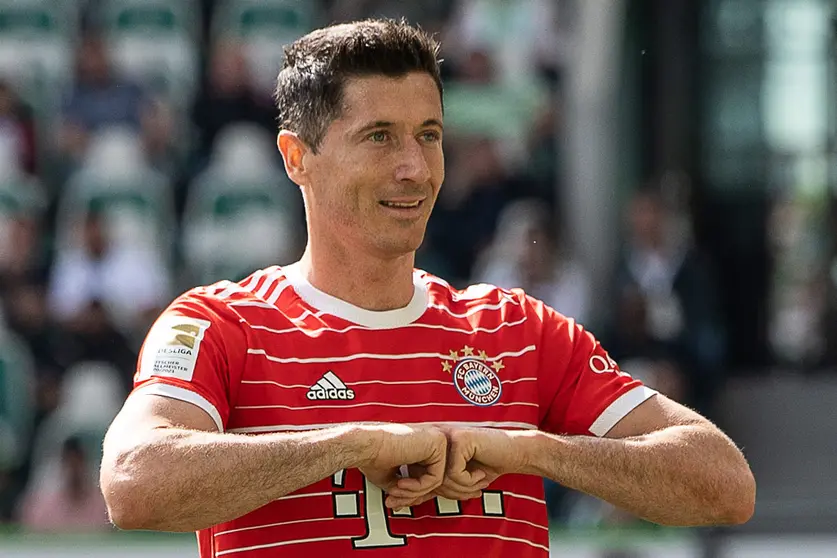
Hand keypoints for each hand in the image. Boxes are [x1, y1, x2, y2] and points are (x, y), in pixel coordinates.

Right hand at [355, 424, 446, 508]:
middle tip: (393, 500)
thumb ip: (407, 488)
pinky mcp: (437, 444)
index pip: (427, 475)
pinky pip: (436, 477)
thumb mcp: (392, 478)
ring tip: (394, 490)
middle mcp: (430, 440)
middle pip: (433, 479)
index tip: (396, 500)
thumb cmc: (372, 457)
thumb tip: (413, 501)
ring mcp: (436, 440)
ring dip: (413, 493)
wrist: (364, 446)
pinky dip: (418, 487)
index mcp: (421, 445)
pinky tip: (401, 483)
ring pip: (436, 480)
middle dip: (413, 495)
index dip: (413, 493)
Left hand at [388, 426, 529, 507]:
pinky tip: (481, 473)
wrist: (515, 452)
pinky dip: (470, 481)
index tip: (452, 497)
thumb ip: (435, 484)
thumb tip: (405, 501)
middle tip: (472, 493)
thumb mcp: (457, 478)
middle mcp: (436, 439)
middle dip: (451, 494)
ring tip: (478, 481)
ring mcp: (448, 436)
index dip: (424, 494)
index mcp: (432, 447)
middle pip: (428, 479)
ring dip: (463, 488)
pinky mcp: (460, 439)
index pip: (416, 475)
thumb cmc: (488, 465)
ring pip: (442, 479)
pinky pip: (455, 473)